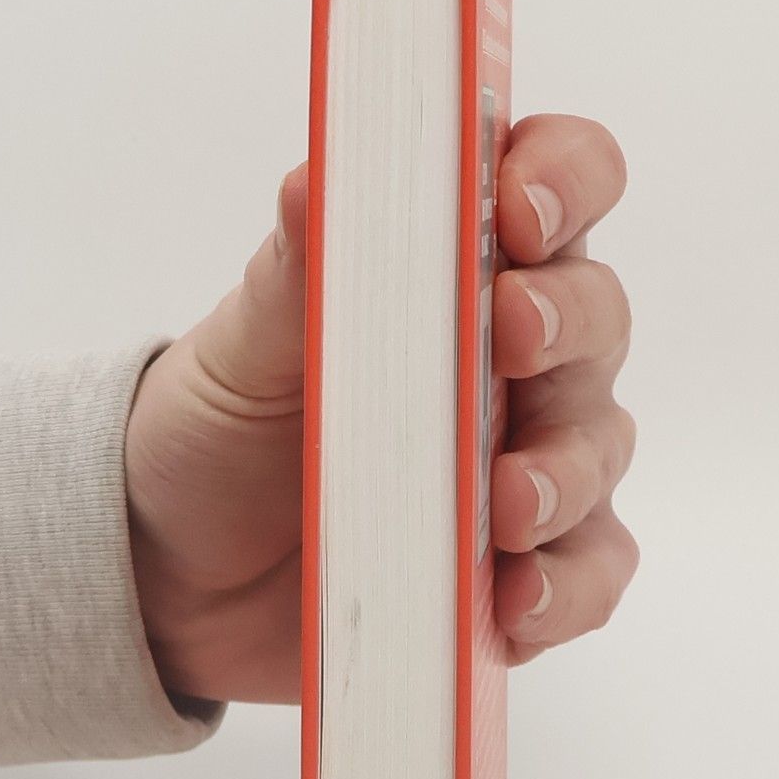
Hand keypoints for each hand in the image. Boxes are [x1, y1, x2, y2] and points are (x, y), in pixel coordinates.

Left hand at [125, 114, 636, 703]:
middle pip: (596, 312)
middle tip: (510, 337)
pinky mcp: (523, 569)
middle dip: (565, 319)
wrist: (178, 575)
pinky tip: (514, 601)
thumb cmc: (222, 431)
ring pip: (600, 449)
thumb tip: (319, 178)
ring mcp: (530, 464)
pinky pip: (586, 577)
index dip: (562, 177)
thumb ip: (297, 272)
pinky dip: (564, 590)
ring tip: (506, 508)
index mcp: (460, 264)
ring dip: (564, 471)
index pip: (558, 182)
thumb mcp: (240, 349)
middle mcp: (517, 357)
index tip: (519, 210)